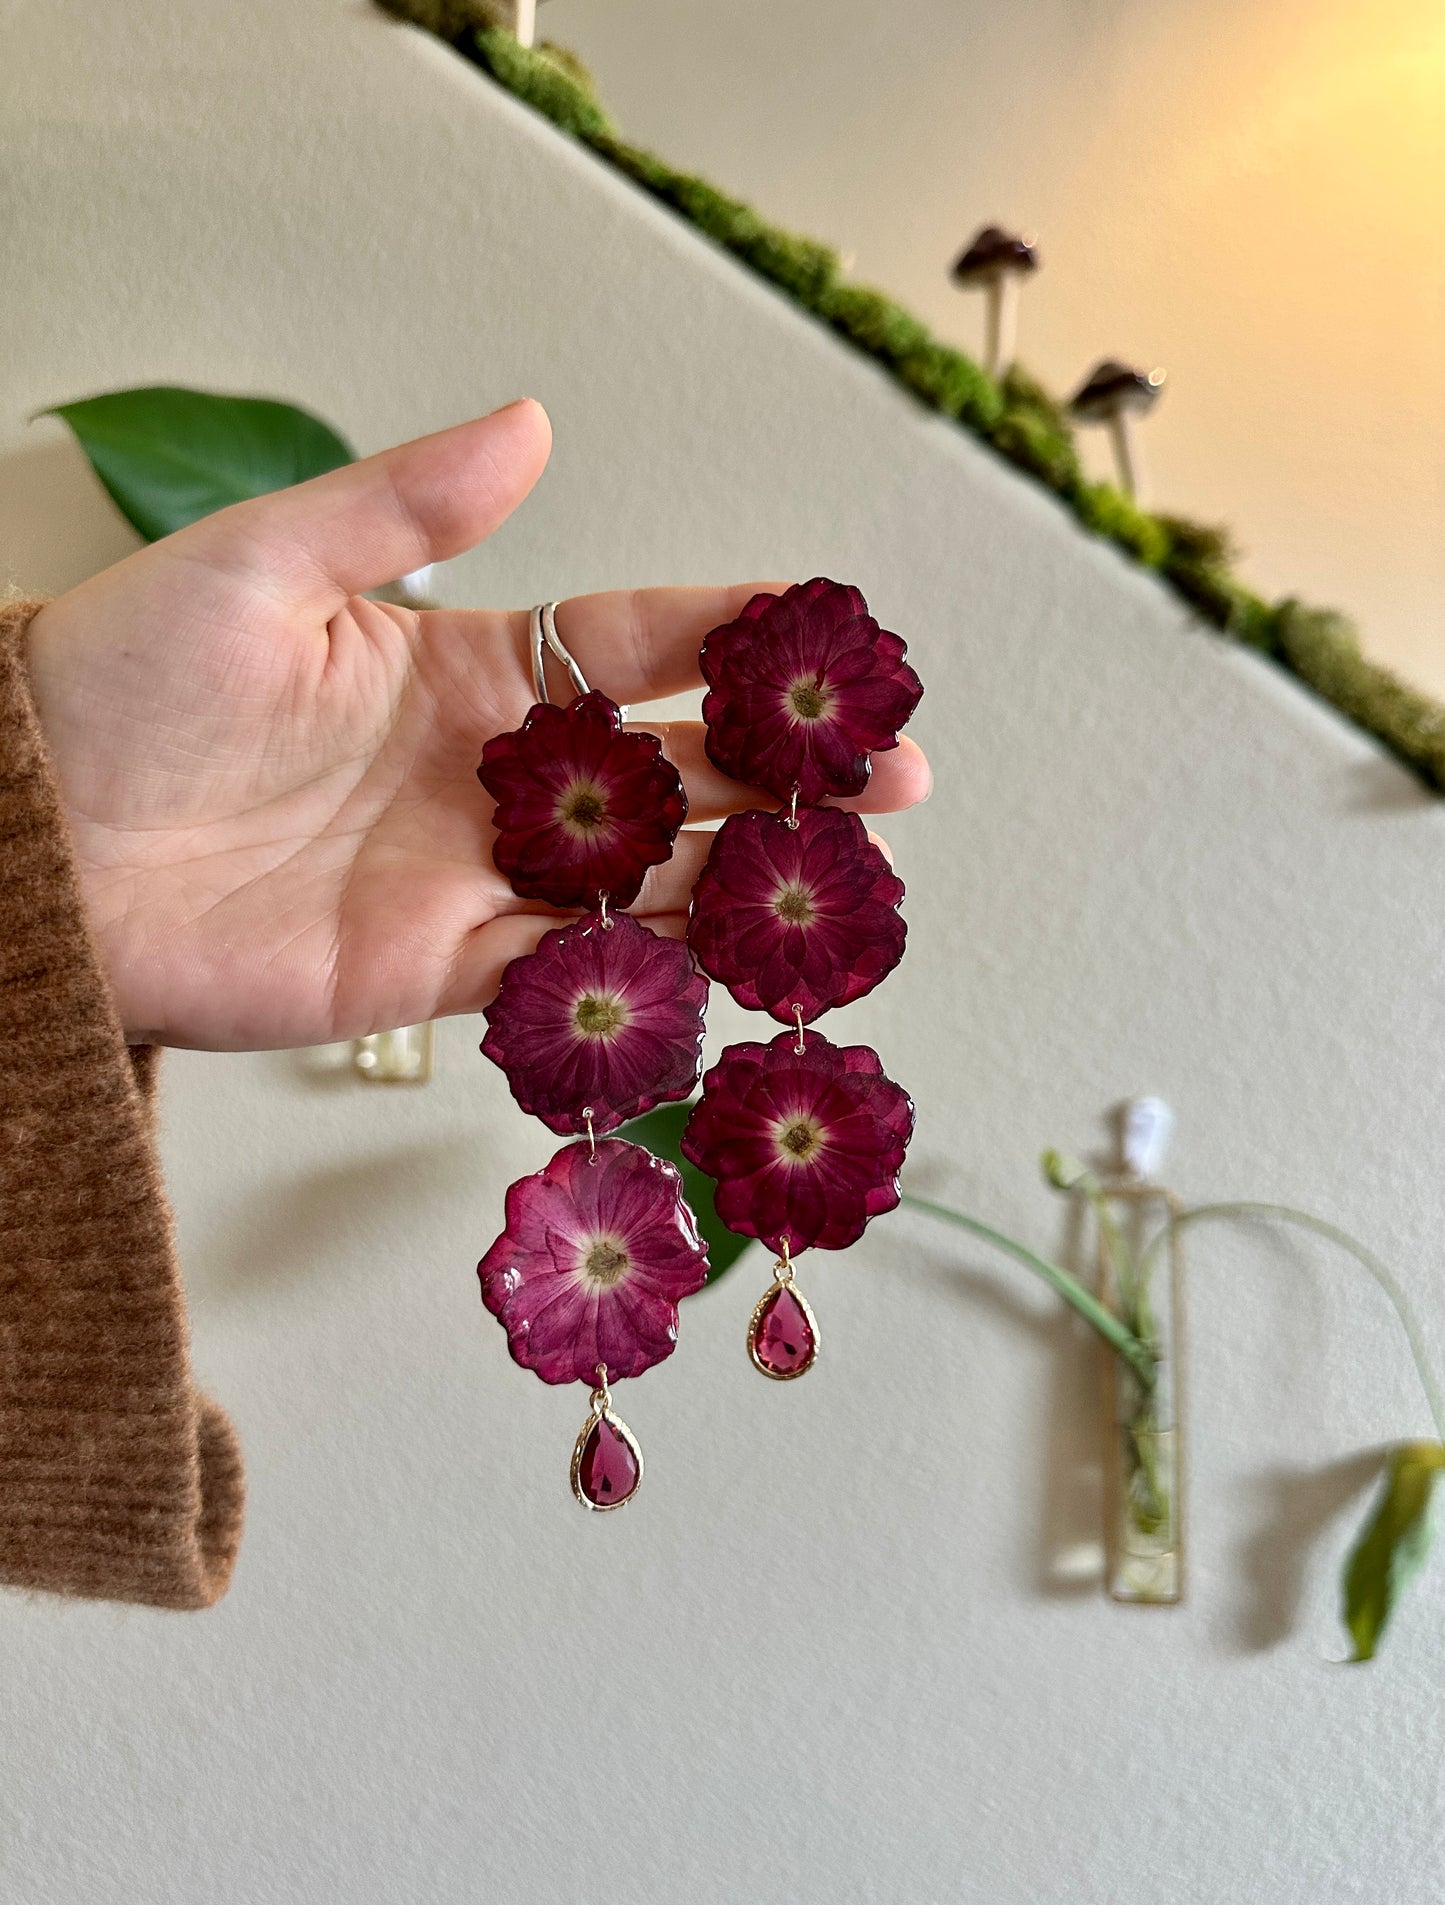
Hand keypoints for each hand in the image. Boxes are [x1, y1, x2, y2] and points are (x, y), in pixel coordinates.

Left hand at [24, 401, 930, 1048]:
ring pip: (645, 880)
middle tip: (896, 771)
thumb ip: (401, 505)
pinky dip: (651, 965)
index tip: (821, 620)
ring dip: (750, 876)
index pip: (627, 640)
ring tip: (855, 872)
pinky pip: (570, 968)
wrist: (34, 845)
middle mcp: (490, 775)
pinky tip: (736, 957)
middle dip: (789, 770)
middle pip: (672, 770)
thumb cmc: (122, 683)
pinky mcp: (438, 970)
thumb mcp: (264, 564)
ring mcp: (473, 877)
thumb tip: (533, 423)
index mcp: (459, 664)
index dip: (725, 630)